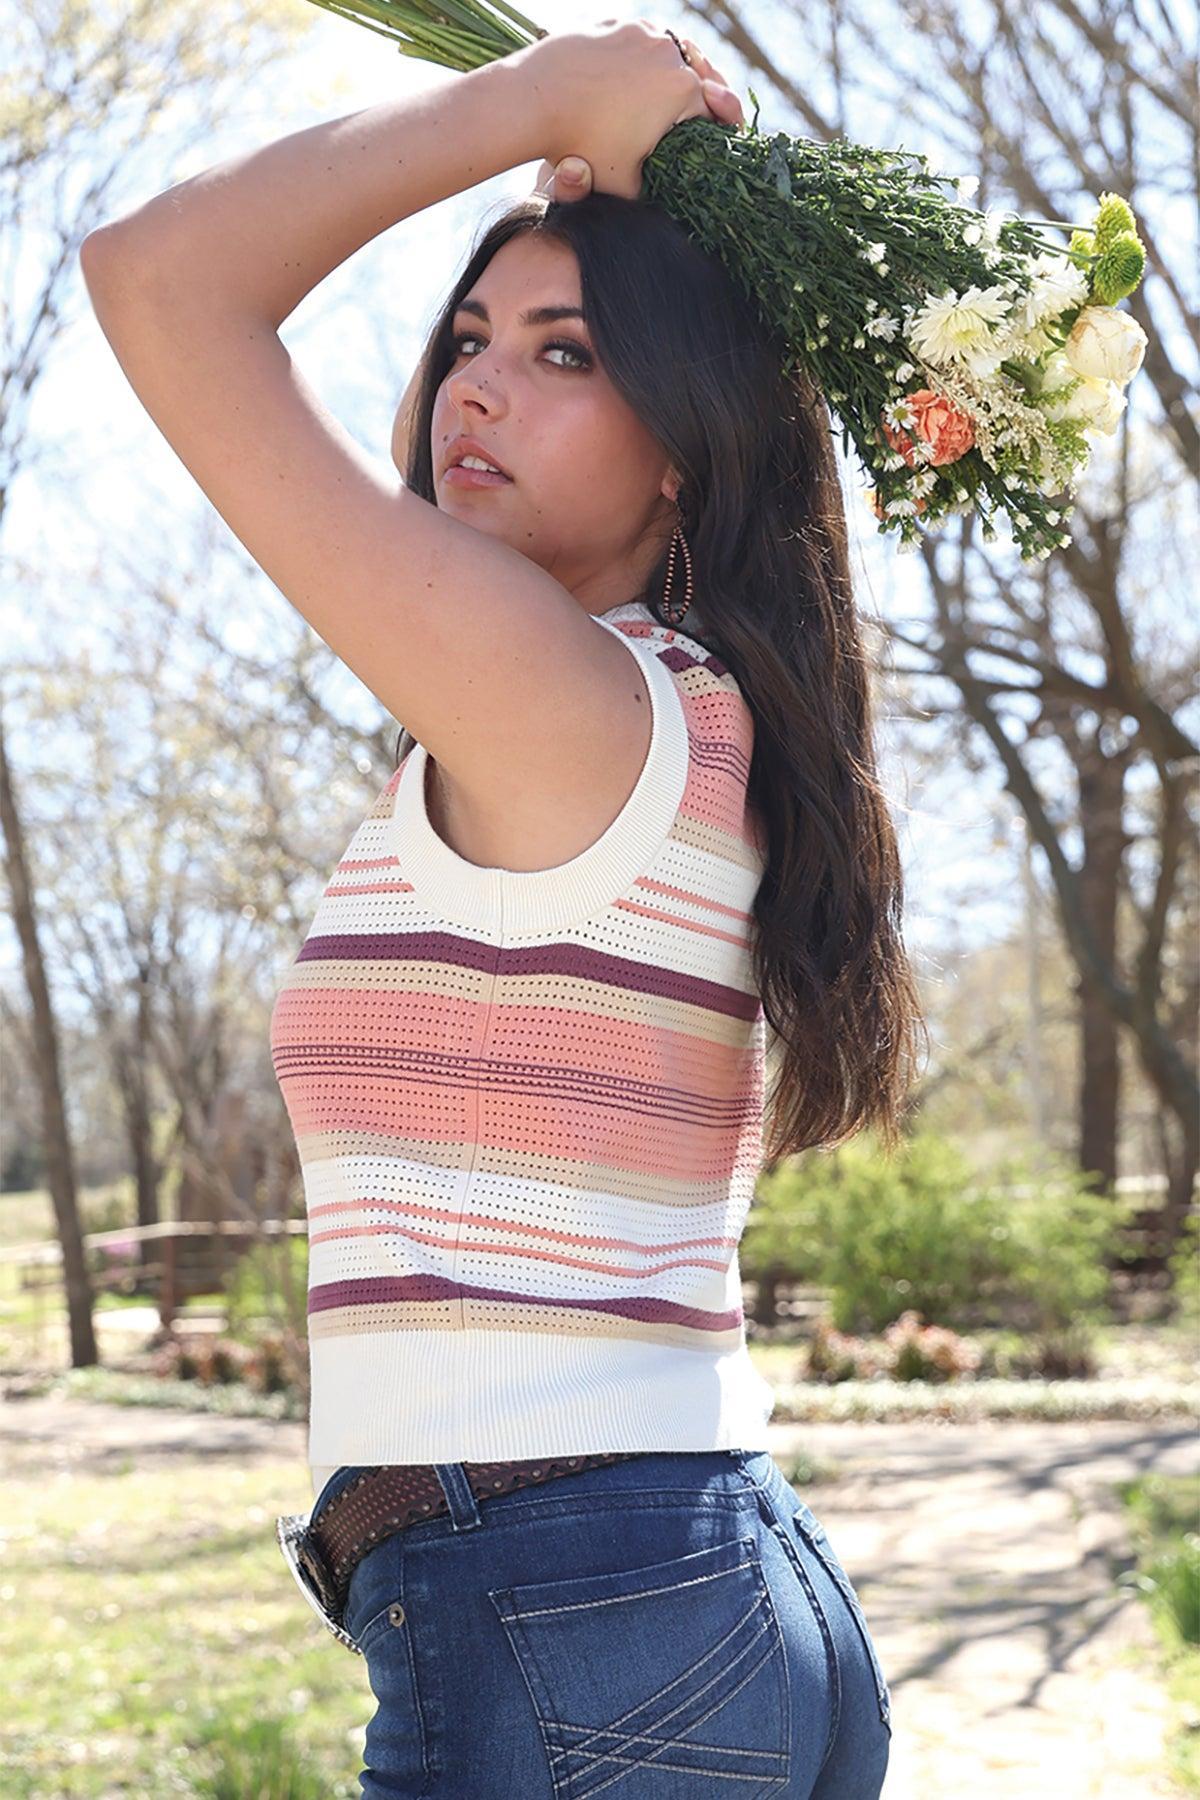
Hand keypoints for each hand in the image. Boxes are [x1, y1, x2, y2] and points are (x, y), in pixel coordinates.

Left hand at [514, 18, 745, 202]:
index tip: (723, 135)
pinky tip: (647, 70)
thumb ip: (655, 192)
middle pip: (703, 72)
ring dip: (684, 67)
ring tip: (682, 86)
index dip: (720, 126)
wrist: (534, 100)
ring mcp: (643, 32)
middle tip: (712, 104)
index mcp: (683, 90)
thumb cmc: (579, 145)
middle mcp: (670, 53)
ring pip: (678, 49)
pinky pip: (647, 37)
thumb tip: (672, 206)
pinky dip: (652, 53)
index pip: (716, 109)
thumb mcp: (623, 183)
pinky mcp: (618, 23)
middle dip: (709, 90)